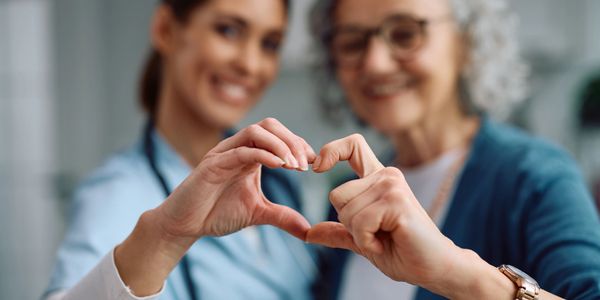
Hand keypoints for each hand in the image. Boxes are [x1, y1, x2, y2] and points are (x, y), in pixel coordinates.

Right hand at [155, 117, 315, 240]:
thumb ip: (282, 217)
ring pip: (256, 131)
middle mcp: (238, 148)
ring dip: (280, 145)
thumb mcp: (258, 214)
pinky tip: (279, 166)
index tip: (313, 164)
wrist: (185, 224)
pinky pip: (241, 150)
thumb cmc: (217, 213)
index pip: (279, 136)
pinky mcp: (213, 164)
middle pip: (270, 125)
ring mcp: (225, 153)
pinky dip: (263, 154)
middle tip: (306, 164)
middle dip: (292, 141)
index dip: (298, 145)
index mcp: (250, 154)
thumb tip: (308, 230)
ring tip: (295, 166)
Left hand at [308, 134, 468, 294]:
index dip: (331, 151)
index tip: (317, 166)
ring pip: (346, 212)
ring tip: (384, 239)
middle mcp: (386, 176)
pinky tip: (386, 244)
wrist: (434, 267)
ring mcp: (392, 186)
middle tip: (376, 233)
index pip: (352, 146)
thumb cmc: (402, 252)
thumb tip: (308, 233)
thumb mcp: (361, 240)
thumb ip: (338, 232)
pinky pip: (360, 224)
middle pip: (336, 195)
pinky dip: (367, 242)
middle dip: (348, 223)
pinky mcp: (397, 202)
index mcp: (378, 179)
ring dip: (360, 236)